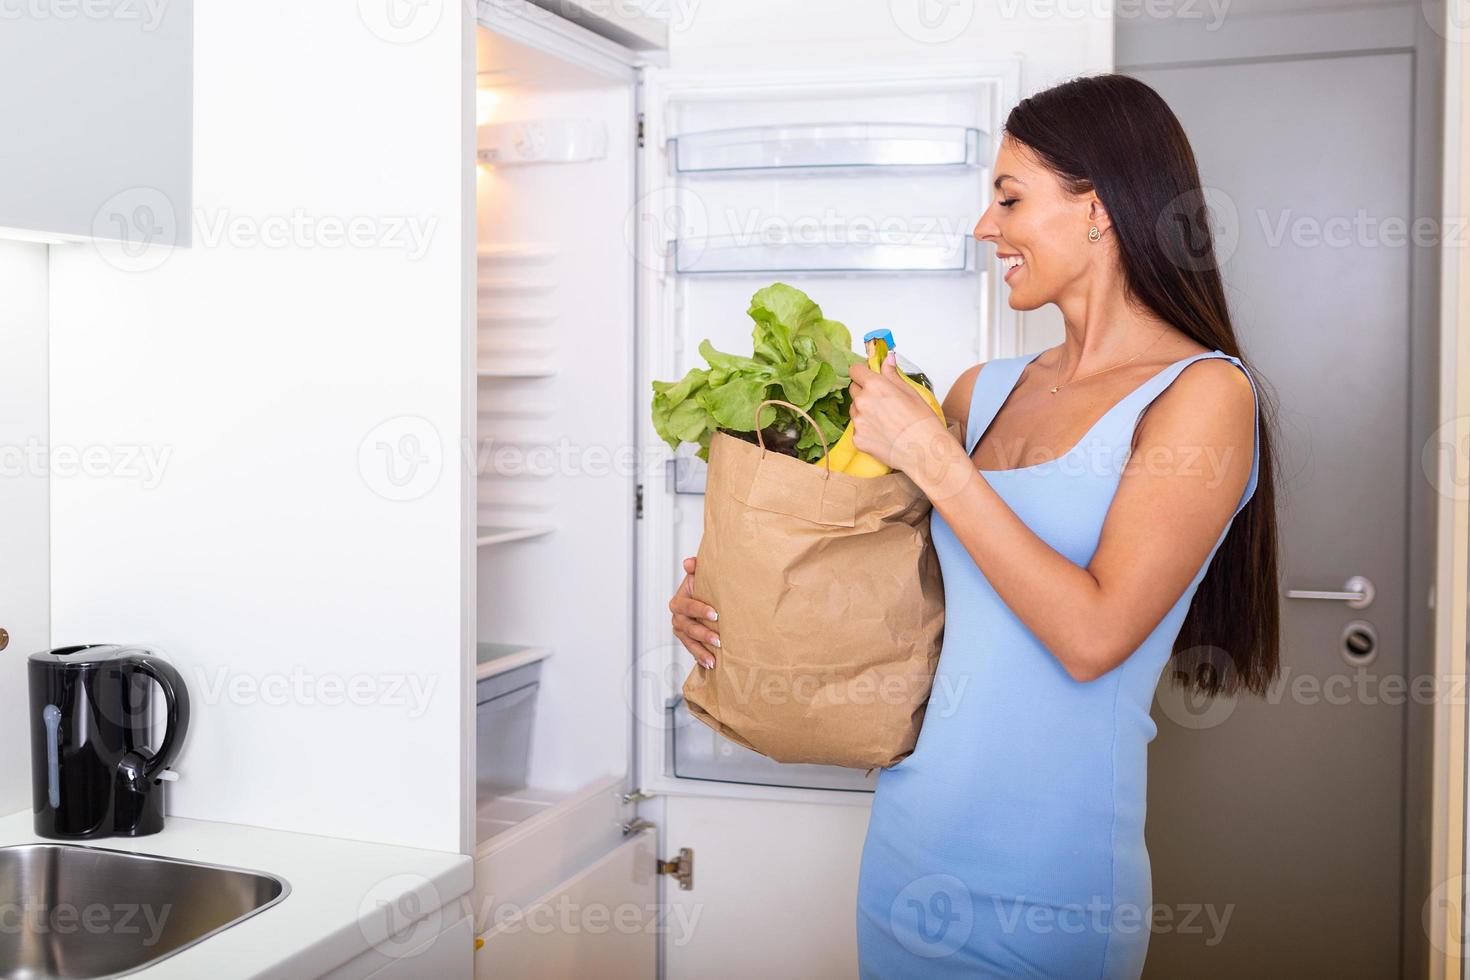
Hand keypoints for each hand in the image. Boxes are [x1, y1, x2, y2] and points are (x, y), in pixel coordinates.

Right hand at [669, 556, 719, 668]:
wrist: (708, 598)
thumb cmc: (706, 586)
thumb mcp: (701, 576)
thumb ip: (696, 568)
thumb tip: (689, 563)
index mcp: (679, 601)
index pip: (688, 606)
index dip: (700, 610)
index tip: (716, 615)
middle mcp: (677, 618)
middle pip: (688, 628)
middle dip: (703, 634)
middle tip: (719, 640)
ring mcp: (681, 632)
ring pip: (690, 643)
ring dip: (701, 652)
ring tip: (714, 660)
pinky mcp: (688, 642)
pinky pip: (693, 651)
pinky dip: (701, 658)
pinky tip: (711, 666)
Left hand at [848, 353, 949, 472]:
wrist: (923, 450)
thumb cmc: (921, 421)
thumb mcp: (909, 391)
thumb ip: (892, 374)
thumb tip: (887, 359)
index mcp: (874, 386)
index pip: (855, 370)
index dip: (862, 372)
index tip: (868, 375)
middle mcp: (862, 402)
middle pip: (853, 390)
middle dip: (864, 391)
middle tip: (881, 400)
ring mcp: (857, 422)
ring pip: (854, 410)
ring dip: (864, 410)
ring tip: (884, 419)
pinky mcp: (857, 439)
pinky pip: (857, 429)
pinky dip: (866, 429)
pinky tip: (883, 433)